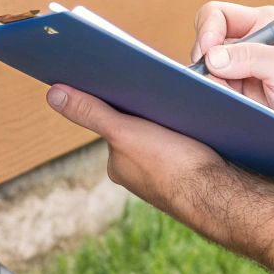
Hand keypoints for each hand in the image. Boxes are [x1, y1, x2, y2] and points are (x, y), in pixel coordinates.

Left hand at [45, 84, 240, 235]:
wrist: (221, 196)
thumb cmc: (172, 167)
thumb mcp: (125, 133)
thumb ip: (91, 113)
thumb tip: (52, 95)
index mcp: (119, 166)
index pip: (114, 121)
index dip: (124, 98)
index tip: (136, 76)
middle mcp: (138, 173)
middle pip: (139, 126)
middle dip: (149, 107)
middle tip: (164, 86)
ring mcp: (166, 174)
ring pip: (163, 134)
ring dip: (172, 117)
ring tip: (185, 100)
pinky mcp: (192, 173)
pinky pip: (186, 144)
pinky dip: (191, 132)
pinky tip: (202, 122)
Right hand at [190, 0, 273, 139]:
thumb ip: (253, 57)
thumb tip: (212, 58)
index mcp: (263, 24)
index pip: (217, 15)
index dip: (207, 31)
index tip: (208, 55)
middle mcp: (250, 45)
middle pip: (206, 44)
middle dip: (204, 63)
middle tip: (212, 83)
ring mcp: (243, 72)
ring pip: (207, 72)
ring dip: (210, 85)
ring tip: (228, 100)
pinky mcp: (240, 97)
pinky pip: (214, 94)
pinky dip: (214, 101)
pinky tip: (226, 110)